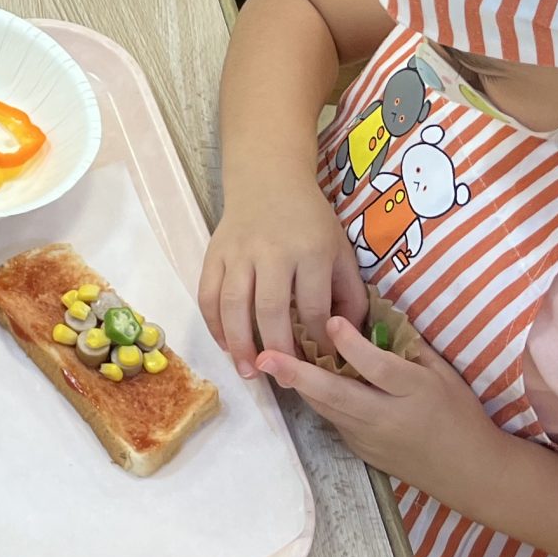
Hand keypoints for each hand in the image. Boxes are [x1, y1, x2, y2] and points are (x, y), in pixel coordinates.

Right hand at [198, 175, 364, 376]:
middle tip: (282, 378)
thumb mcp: (340, 250)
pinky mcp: (214, 253)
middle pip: (270, 311)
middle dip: (276, 351)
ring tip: (248, 371)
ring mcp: (238, 252)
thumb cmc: (310, 220)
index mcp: (310, 251)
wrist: (268, 179)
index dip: (318, 341)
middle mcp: (272, 252)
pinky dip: (214, 324)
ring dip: (239, 343)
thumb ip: (349, 293)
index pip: (313, 308)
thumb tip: (349, 338)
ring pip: (234, 305)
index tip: (322, 362)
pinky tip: (226, 344)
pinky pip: (208, 294)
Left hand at [256, 317, 503, 502]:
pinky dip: (317, 399)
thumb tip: (375, 319)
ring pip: (326, 407)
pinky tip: (302, 381)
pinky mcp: (361, 450)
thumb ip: (410, 349)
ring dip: (299, 384)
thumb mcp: (445, 375)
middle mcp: (387, 417)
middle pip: (337, 393)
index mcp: (415, 392)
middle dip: (298, 374)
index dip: (353, 345)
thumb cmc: (460, 416)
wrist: (468, 472)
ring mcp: (370, 438)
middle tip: (265, 357)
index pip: (378, 367)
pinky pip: (333, 419)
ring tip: (270, 361)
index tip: (332, 320)